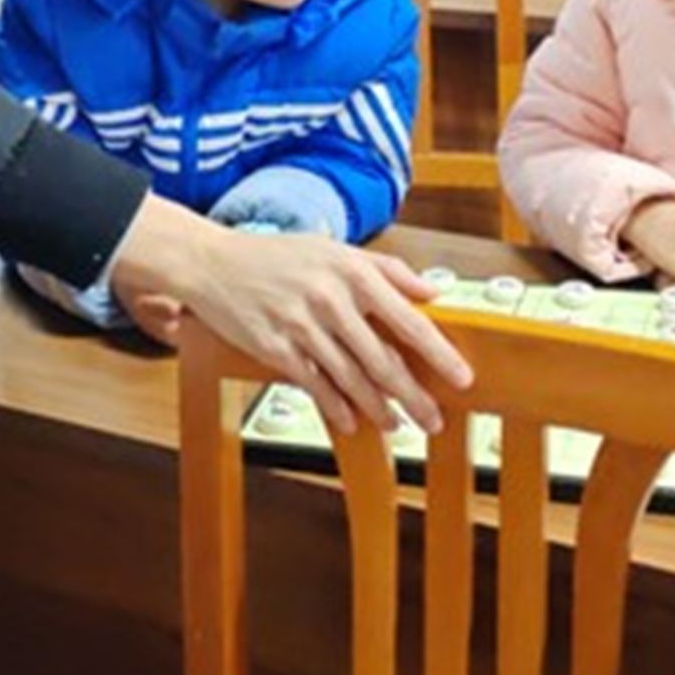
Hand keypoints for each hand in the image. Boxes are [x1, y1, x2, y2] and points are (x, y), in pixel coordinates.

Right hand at [109, 194, 472, 435]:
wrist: (213, 262)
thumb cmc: (276, 255)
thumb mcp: (336, 249)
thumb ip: (387, 270)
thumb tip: (431, 292)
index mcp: (353, 273)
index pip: (409, 321)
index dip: (439, 354)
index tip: (461, 377)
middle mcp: (331, 300)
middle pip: (384, 361)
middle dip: (415, 396)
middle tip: (434, 419)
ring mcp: (303, 327)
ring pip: (353, 379)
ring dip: (380, 408)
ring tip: (397, 424)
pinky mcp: (277, 349)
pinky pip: (316, 386)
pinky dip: (337, 408)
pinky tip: (352, 422)